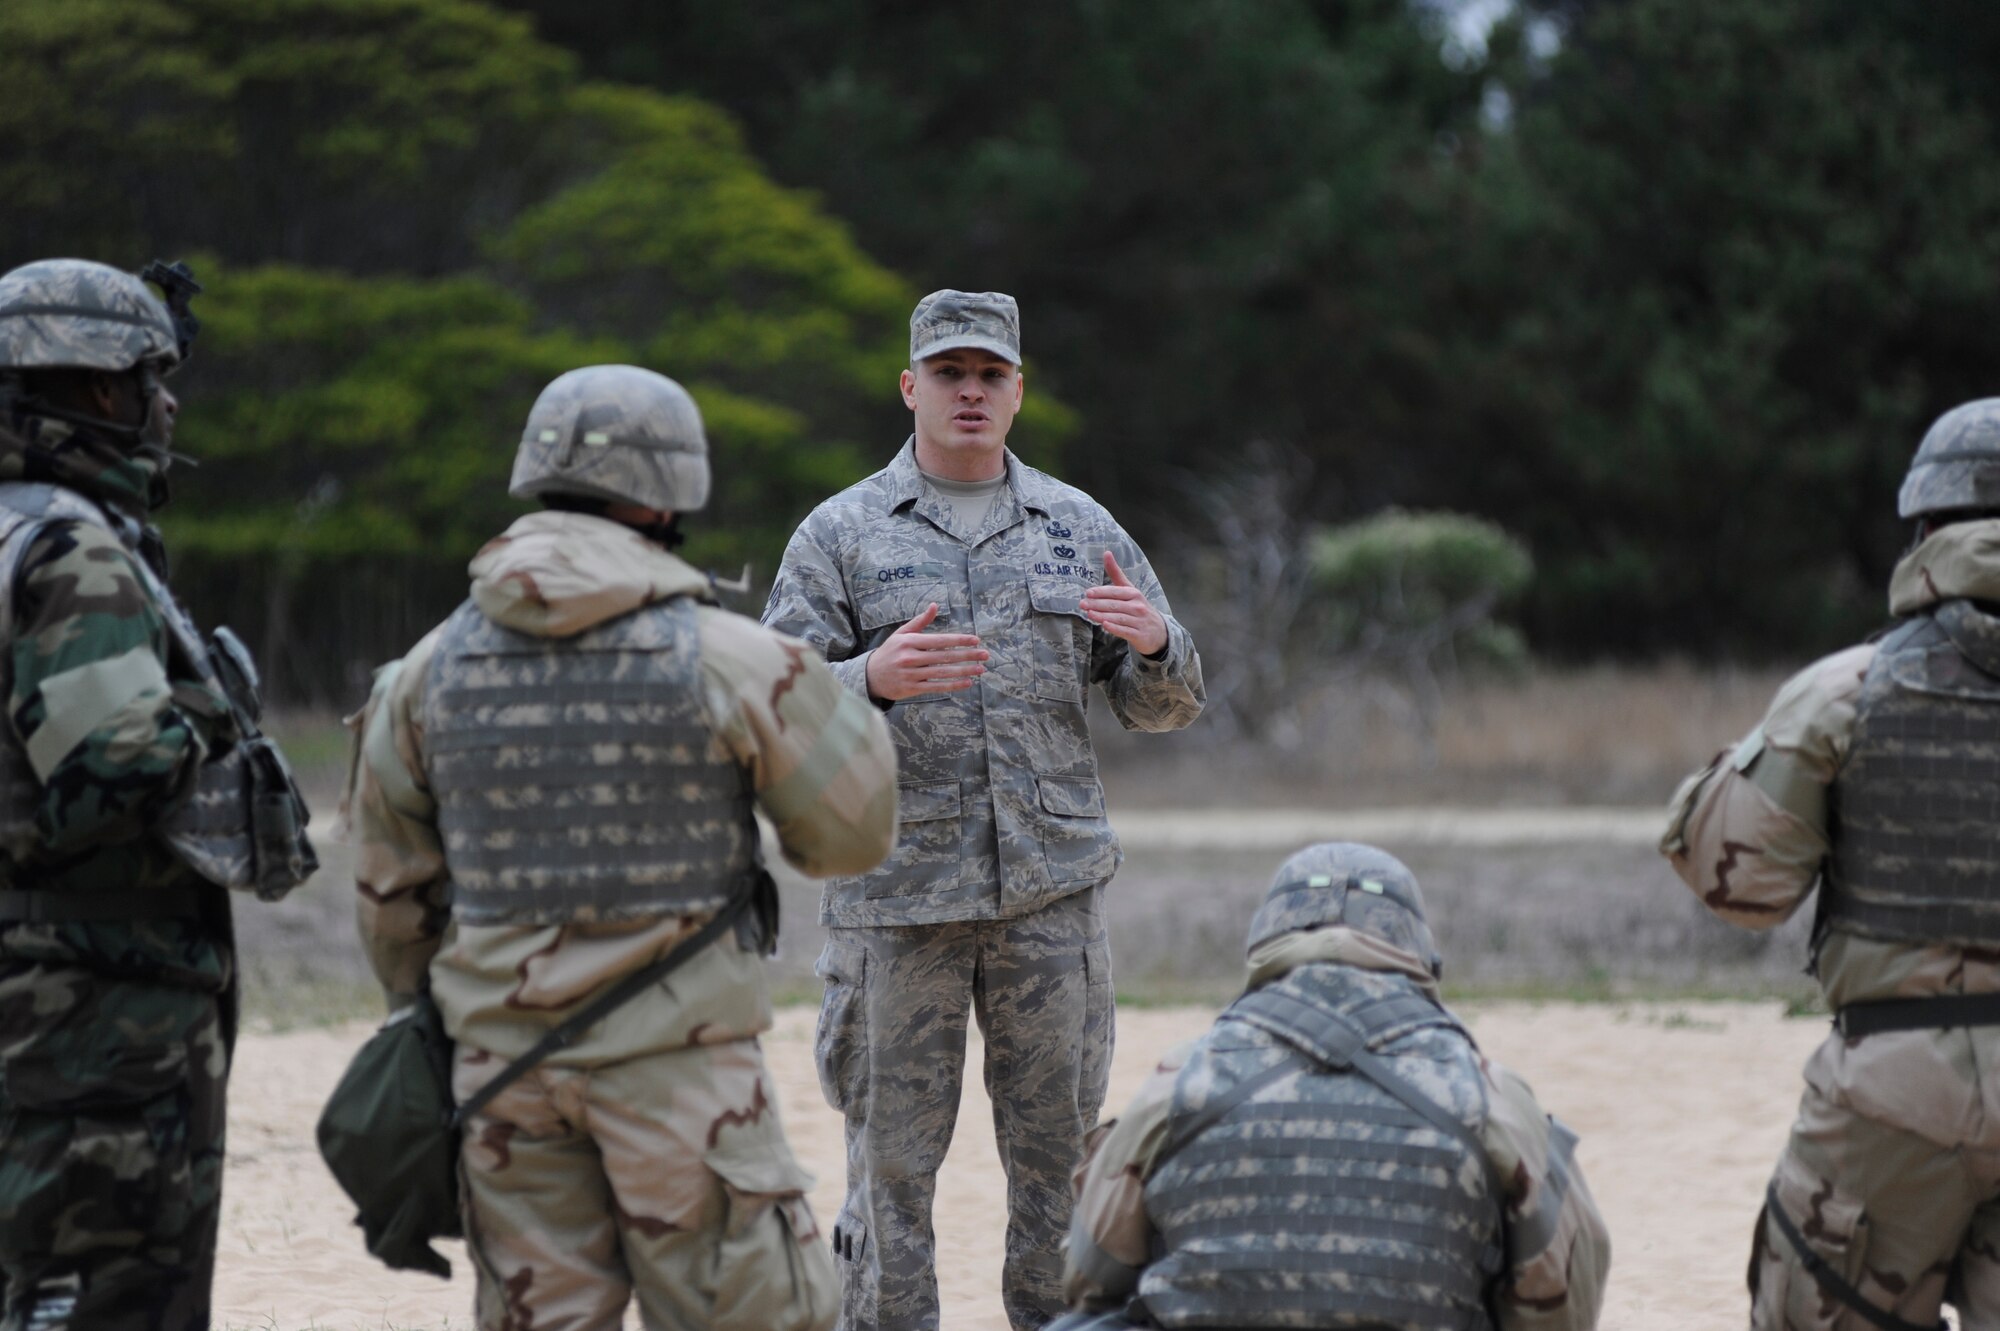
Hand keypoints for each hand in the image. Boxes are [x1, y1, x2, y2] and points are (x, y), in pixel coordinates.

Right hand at [864, 603, 988, 700]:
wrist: (870, 675)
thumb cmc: (890, 652)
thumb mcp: (901, 634)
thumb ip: (920, 621)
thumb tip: (935, 605)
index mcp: (909, 642)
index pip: (939, 640)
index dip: (959, 640)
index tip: (976, 640)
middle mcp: (910, 658)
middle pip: (944, 657)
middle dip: (967, 655)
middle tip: (985, 655)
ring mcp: (911, 674)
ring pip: (942, 673)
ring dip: (963, 671)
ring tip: (980, 669)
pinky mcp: (912, 688)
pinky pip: (936, 687)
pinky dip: (952, 685)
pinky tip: (967, 682)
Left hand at [1081, 551, 1167, 656]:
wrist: (1158, 630)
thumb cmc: (1138, 607)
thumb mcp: (1129, 589)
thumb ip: (1116, 573)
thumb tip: (1106, 553)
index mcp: (1134, 593)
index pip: (1116, 592)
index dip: (1102, 592)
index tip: (1088, 593)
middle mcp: (1138, 606)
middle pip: (1115, 605)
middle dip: (1097, 604)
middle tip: (1082, 604)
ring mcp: (1139, 621)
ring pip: (1119, 617)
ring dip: (1103, 615)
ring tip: (1089, 614)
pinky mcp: (1139, 635)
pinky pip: (1125, 631)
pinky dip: (1115, 628)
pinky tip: (1104, 625)